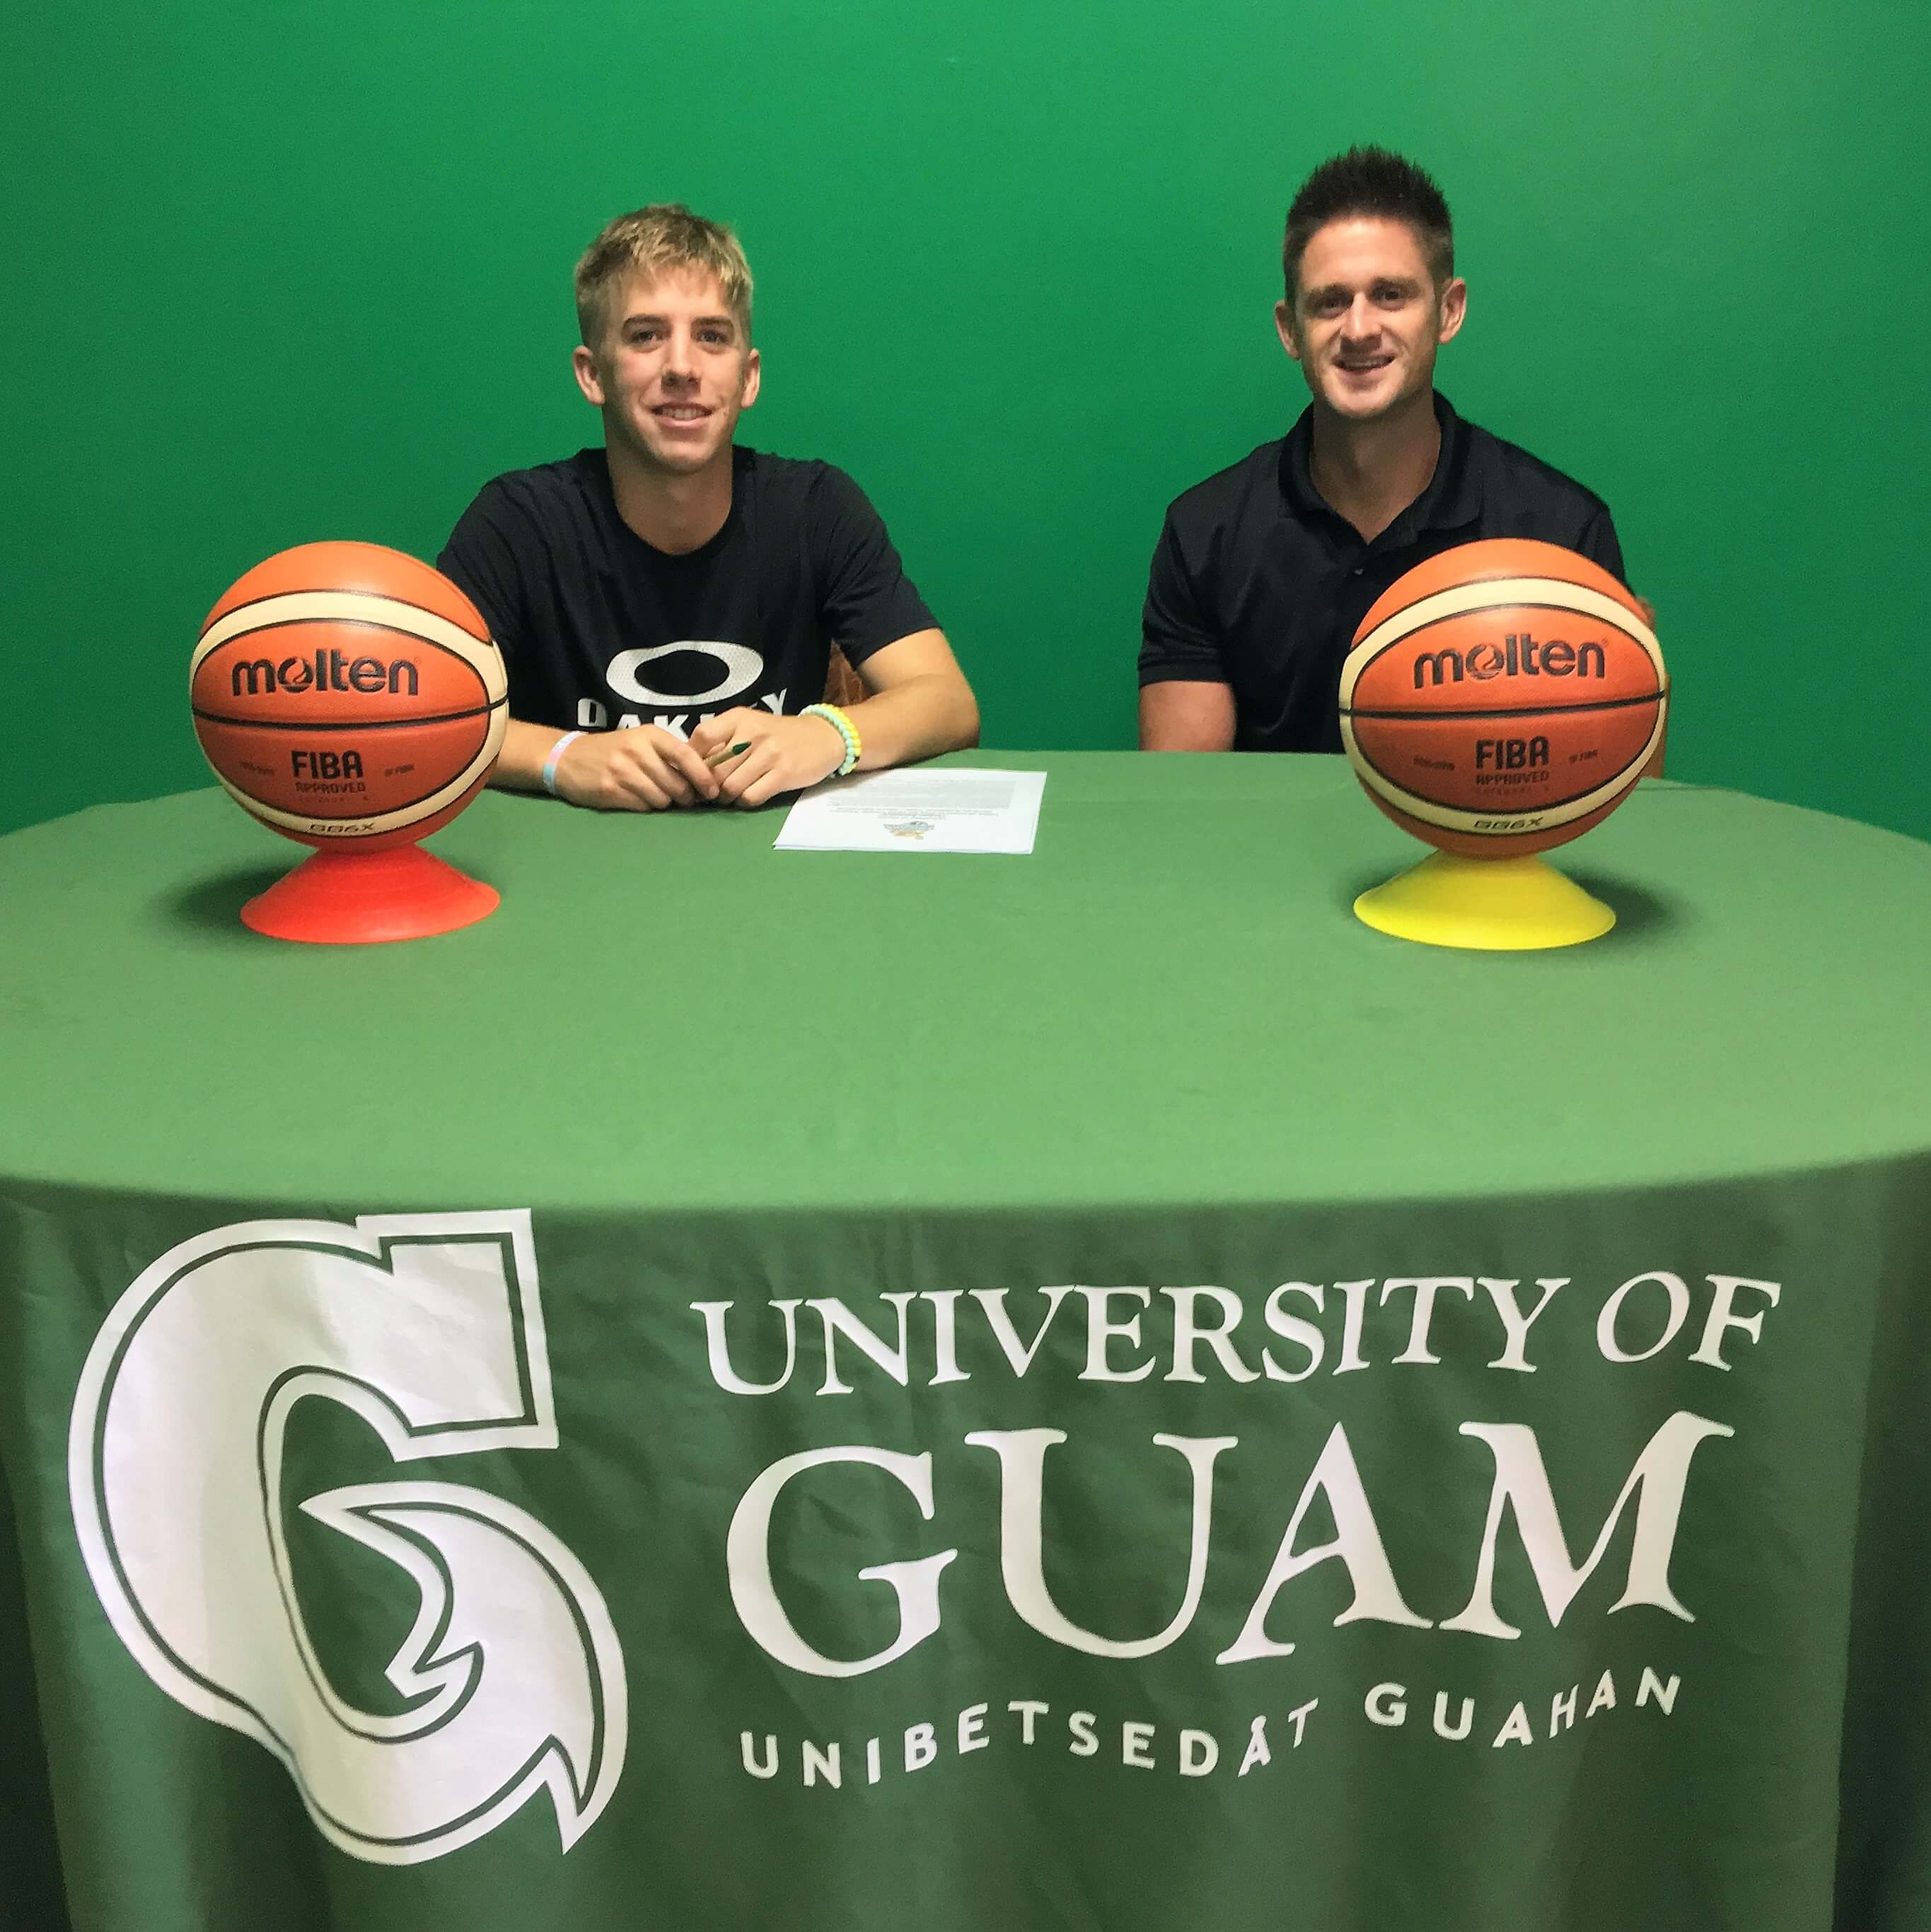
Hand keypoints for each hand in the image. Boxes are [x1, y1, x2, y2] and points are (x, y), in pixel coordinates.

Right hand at [550, 725, 721, 811]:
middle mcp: (636, 750)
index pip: (685, 755)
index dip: (703, 775)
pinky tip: (637, 800)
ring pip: (661, 799)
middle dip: (685, 796)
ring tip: (656, 797)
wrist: (567, 757)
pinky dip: (646, 808)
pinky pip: (642, 807)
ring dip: (664, 803)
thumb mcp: (640, 742)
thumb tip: (704, 778)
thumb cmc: (613, 751)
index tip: (713, 791)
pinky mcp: (611, 790)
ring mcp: (622, 771)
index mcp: (649, 735)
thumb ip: (668, 755)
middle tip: (684, 799)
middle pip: (677, 783)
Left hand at [688, 708, 847, 808]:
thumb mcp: (750, 726)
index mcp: (739, 718)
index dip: (693, 759)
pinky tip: (749, 796)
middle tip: (713, 792)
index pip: (702, 737)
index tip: (696, 771)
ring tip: (730, 796)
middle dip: (710, 787)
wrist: (822, 737)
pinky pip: (751, 797)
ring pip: (731, 787)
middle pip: (715, 770)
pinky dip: (745, 802)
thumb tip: (691, 765)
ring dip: (726, 798)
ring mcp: (769, 754)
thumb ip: (723, 741)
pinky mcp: (783, 774)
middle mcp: (753, 733)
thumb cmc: (778, 734)